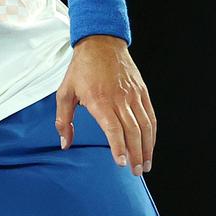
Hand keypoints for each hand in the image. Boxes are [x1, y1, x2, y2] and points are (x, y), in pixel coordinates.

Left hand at [55, 35, 155, 175]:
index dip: (119, 148)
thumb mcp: (64, 92)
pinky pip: (150, 116)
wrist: (101, 43)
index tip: (121, 164)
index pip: (113, 129)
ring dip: (147, 148)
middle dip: (136, 155)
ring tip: (146, 165)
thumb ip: (63, 120)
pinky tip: (150, 145)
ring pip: (145, 126)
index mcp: (99, 100)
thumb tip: (65, 143)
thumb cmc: (81, 69)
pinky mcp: (142, 92)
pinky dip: (152, 133)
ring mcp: (133, 95)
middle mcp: (119, 99)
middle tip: (136, 172)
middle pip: (133, 132)